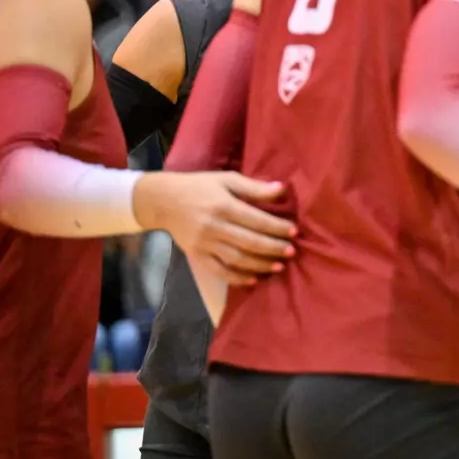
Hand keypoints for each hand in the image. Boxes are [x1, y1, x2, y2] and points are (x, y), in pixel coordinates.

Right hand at [134, 171, 296, 285]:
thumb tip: (282, 189)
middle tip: (291, 252)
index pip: (256, 220)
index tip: (294, 232)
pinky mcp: (196, 256)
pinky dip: (236, 278)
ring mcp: (204, 244)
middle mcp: (214, 227)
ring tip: (278, 266)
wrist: (163, 201)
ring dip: (259, 265)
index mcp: (223, 206)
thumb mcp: (227, 179)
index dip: (277, 227)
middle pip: (249, 242)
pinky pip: (218, 271)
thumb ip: (254, 187)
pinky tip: (253, 279)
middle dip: (273, 248)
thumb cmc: (200, 186)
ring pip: (236, 259)